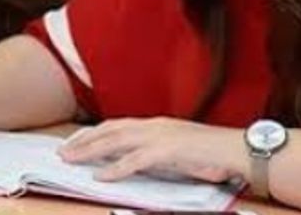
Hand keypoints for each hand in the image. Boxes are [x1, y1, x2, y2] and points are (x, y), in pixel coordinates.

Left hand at [58, 117, 246, 183]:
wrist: (238, 150)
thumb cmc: (212, 153)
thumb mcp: (177, 150)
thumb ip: (156, 153)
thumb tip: (133, 162)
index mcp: (155, 124)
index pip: (116, 125)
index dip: (93, 133)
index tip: (74, 142)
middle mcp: (154, 126)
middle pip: (109, 131)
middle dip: (83, 141)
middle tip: (62, 152)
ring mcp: (160, 136)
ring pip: (116, 142)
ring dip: (90, 152)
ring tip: (72, 161)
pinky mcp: (169, 150)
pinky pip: (135, 161)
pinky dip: (115, 168)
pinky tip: (100, 176)